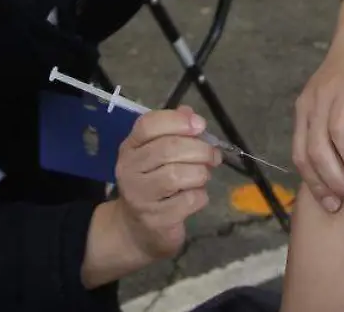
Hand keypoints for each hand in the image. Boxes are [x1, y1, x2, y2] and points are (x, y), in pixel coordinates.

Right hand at [113, 107, 220, 261]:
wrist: (137, 231)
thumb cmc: (152, 185)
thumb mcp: (157, 155)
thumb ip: (173, 132)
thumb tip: (190, 113)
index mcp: (130, 148)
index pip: (148, 125)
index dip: (177, 121)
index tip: (200, 125)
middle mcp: (129, 170)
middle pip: (168, 149)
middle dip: (199, 149)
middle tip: (213, 155)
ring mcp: (140, 196)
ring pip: (178, 174)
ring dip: (201, 173)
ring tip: (203, 176)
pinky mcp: (156, 219)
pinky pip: (188, 200)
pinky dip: (200, 195)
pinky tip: (196, 196)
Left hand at [293, 0, 343, 213]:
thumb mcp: (329, 104)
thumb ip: (328, 135)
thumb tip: (338, 183)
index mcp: (306, 110)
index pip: (303, 155)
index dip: (317, 184)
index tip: (334, 205)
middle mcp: (319, 99)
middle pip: (320, 148)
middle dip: (337, 180)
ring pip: (341, 131)